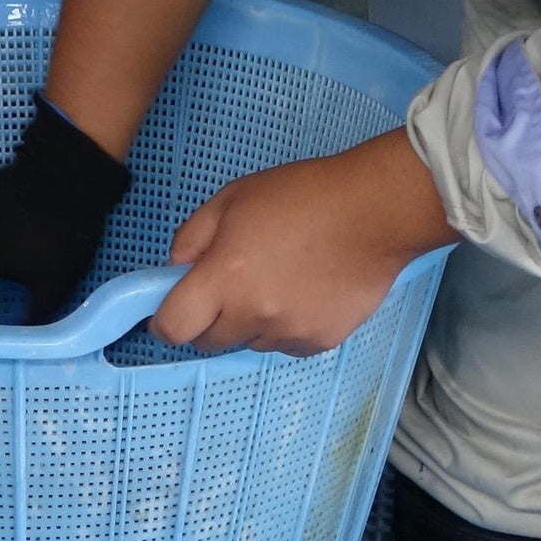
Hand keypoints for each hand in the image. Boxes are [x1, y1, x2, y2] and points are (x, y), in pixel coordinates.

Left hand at [153, 131, 459, 355]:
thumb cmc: (303, 195)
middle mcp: (253, 314)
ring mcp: (288, 333)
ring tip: (278, 280)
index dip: (165, 322)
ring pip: (250, 343)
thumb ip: (192, 237)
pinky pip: (286, 344)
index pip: (173, 327)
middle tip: (229, 287)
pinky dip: (285, 326)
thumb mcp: (234, 197)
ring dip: (250, 322)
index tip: (171, 310)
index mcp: (224, 278)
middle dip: (209, 320)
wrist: (376, 211)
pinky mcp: (320, 341)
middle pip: (209, 343)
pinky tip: (304, 291)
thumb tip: (175, 270)